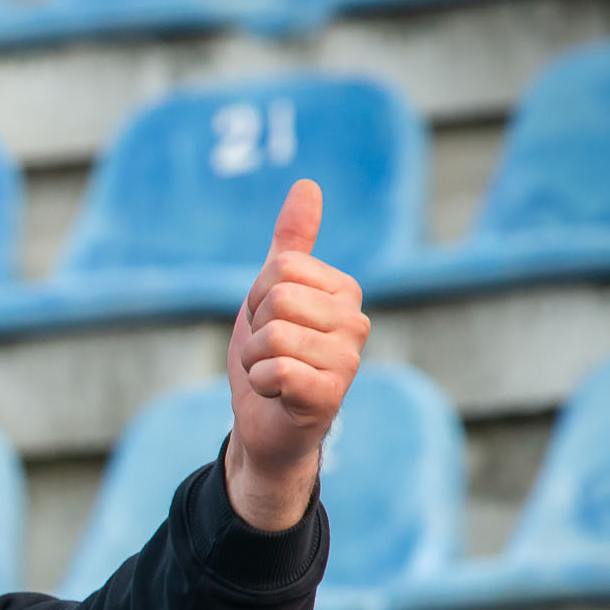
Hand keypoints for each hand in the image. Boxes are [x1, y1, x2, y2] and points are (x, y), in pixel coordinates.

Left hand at [224, 179, 369, 530]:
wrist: (266, 424)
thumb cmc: (273, 357)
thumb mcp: (273, 293)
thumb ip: (292, 241)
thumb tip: (307, 185)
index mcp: (344, 291)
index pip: (280, 268)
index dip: (257, 297)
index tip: (268, 323)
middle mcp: (355, 322)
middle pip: (276, 298)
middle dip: (254, 329)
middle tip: (268, 353)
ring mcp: (348, 360)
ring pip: (272, 335)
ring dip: (253, 359)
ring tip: (271, 374)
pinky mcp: (330, 395)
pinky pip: (276, 369)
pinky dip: (259, 383)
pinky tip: (276, 394)